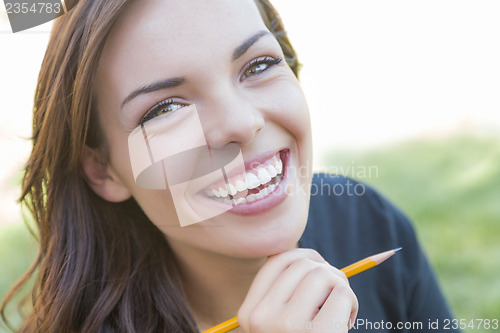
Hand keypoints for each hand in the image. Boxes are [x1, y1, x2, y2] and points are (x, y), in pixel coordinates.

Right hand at [238, 249, 357, 332]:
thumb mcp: (280, 324)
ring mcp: (287, 326)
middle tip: (335, 294)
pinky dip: (352, 304)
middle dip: (328, 272)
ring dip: (341, 288)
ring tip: (340, 311)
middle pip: (303, 265)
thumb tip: (312, 259)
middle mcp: (261, 317)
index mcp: (249, 313)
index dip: (305, 256)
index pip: (277, 260)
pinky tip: (346, 323)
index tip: (321, 266)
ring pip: (324, 275)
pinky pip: (342, 294)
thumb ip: (285, 294)